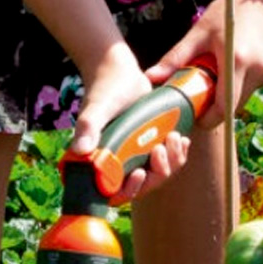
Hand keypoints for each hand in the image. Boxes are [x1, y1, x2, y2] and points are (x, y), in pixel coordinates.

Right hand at [70, 47, 191, 204]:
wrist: (119, 70)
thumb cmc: (104, 88)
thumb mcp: (96, 106)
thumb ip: (87, 126)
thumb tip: (81, 150)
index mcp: (98, 161)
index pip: (113, 193)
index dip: (129, 191)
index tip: (139, 174)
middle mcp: (116, 162)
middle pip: (142, 186)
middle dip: (157, 172)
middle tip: (159, 148)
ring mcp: (134, 155)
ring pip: (158, 174)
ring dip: (171, 161)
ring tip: (173, 137)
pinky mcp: (148, 145)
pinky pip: (167, 159)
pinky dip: (177, 153)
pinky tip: (182, 139)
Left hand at [144, 0, 262, 128]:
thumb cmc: (229, 10)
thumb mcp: (200, 32)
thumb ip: (176, 58)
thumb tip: (151, 77)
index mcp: (237, 61)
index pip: (223, 107)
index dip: (209, 118)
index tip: (196, 116)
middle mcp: (258, 70)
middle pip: (234, 105)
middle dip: (218, 104)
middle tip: (204, 91)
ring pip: (245, 95)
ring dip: (231, 90)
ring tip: (222, 68)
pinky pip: (256, 84)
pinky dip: (244, 80)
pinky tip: (241, 60)